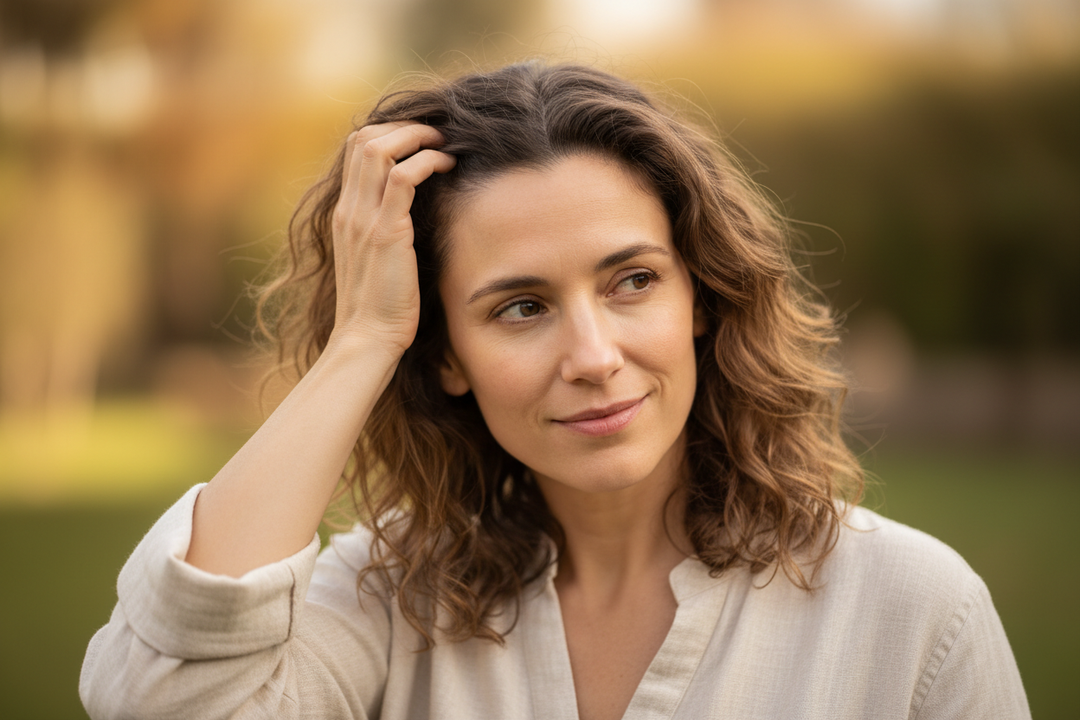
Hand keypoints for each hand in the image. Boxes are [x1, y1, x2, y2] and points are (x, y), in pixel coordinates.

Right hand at [329, 122, 455, 356]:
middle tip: (436, 134)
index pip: (355, 149)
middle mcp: (349, 210)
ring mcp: (363, 219)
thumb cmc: (380, 307)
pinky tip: (446, 166)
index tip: (421, 139)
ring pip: (378, 148)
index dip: (390, 133)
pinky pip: (402, 177)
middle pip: (364, 138)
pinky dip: (427, 161)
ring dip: (416, 136)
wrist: (367, 339)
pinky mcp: (385, 232)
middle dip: (404, 127)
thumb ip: (386, 230)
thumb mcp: (378, 260)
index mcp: (346, 214)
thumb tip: (414, 212)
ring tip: (444, 143)